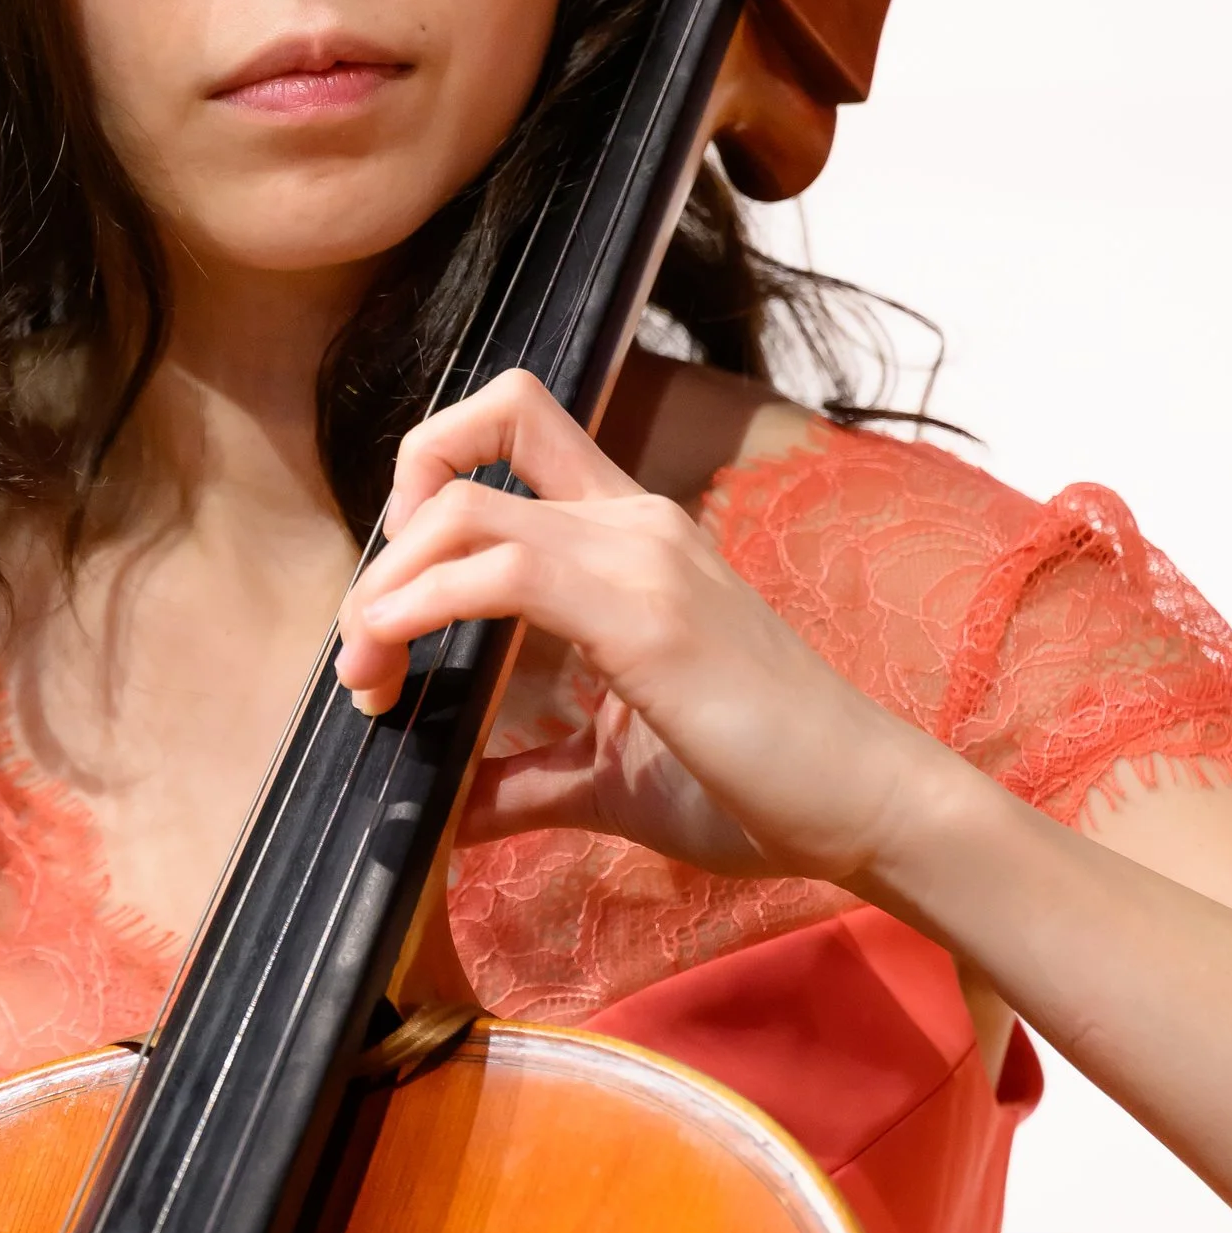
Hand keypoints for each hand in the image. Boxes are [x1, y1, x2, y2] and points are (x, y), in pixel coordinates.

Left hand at [335, 370, 952, 890]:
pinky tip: (394, 666)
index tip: (395, 588)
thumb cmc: (761, 788)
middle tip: (359, 657)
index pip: (515, 423)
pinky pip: (494, 574)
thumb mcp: (612, 776)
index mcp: (632, 536)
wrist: (872, 810)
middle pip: (468, 446)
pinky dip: (417, 609)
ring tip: (364, 672)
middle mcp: (634, 522)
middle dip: (383, 548)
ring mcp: (641, 557)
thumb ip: (524, 779)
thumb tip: (445, 809)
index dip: (427, 472)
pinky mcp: (644, 614)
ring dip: (384, 587)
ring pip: (462, 508)